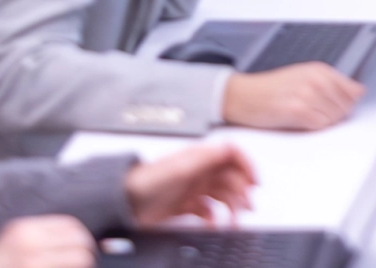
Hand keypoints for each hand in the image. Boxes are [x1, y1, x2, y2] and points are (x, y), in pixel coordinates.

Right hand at [0, 217, 94, 267]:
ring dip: (85, 262)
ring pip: (79, 258)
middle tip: (90, 257)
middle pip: (78, 239)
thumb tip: (76, 236)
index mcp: (25, 228)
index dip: (81, 233)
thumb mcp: (13, 240)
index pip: (68, 224)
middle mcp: (30, 242)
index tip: (85, 243)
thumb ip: (39, 235)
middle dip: (87, 249)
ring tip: (84, 265)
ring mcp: (34, 261)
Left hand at [125, 143, 256, 226]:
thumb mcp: (179, 168)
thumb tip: (230, 148)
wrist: (120, 204)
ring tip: (233, 223)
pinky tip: (213, 226)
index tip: (255, 183)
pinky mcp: (184, 205)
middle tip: (248, 208)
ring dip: (231, 208)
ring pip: (222, 196)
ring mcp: (192, 188)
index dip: (247, 166)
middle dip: (242, 193)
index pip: (233, 155)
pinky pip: (207, 211)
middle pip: (231, 178)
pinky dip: (213, 219)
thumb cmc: (145, 182)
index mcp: (200, 157)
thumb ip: (205, 158)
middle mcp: (199, 171)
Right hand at [222, 63, 363, 130]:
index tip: (339, 109)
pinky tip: (301, 122)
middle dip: (337, 115)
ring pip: (334, 117)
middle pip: (346, 106)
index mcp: (320, 70)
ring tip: (307, 117)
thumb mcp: (305, 76)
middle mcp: (315, 79)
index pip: (353, 91)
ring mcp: (306, 94)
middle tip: (317, 114)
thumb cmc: (272, 88)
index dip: (348, 104)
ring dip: (324, 122)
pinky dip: (314, 127)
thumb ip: (333, 83)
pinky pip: (320, 125)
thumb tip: (360, 92)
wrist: (243, 95)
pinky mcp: (297, 110)